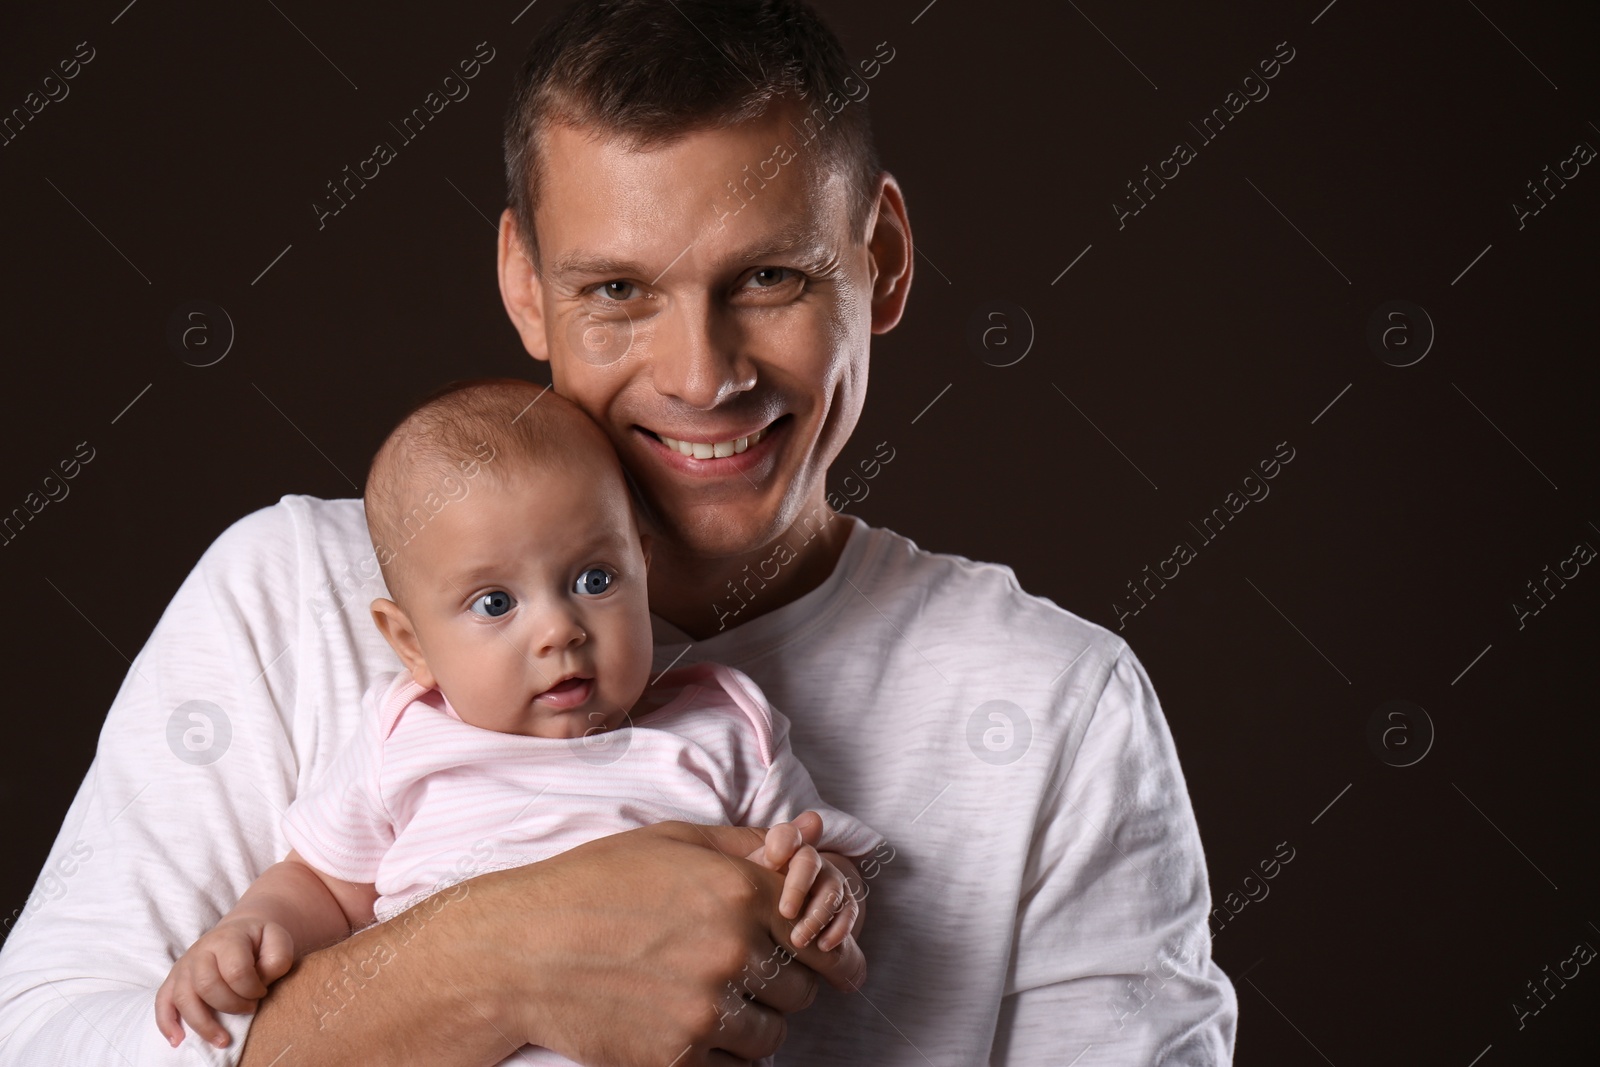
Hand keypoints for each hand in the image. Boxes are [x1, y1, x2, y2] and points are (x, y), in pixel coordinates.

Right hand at [155, 917, 294, 1047]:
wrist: (241, 930)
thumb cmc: (261, 941)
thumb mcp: (279, 941)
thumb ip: (276, 960)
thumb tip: (259, 983)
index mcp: (228, 938)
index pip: (236, 971)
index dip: (252, 989)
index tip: (262, 992)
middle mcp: (201, 951)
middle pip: (207, 986)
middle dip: (231, 1005)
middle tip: (250, 1009)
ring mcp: (184, 966)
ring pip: (184, 998)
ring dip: (203, 1024)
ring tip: (223, 1040)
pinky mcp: (174, 980)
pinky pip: (162, 1002)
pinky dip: (167, 1023)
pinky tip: (178, 1041)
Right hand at [486, 820, 867, 1065]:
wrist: (520, 949)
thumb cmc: (593, 885)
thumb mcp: (672, 841)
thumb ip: (743, 846)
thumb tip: (803, 838)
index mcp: (738, 891)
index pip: (821, 933)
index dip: (823, 947)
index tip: (826, 962)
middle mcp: (731, 951)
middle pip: (800, 989)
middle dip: (779, 984)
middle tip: (740, 973)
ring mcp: (706, 1009)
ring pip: (771, 1034)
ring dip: (752, 1023)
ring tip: (708, 1000)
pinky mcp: (678, 1057)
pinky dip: (721, 1055)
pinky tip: (689, 1027)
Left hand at [747, 812, 861, 951]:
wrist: (773, 920)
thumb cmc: (753, 897)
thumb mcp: (746, 879)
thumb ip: (753, 861)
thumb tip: (778, 835)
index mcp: (782, 848)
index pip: (787, 835)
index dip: (782, 843)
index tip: (770, 862)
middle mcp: (809, 860)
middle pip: (809, 861)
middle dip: (798, 887)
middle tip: (784, 913)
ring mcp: (829, 880)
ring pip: (831, 890)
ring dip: (817, 916)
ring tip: (798, 941)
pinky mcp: (843, 903)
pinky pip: (847, 912)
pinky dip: (838, 930)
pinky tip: (823, 946)